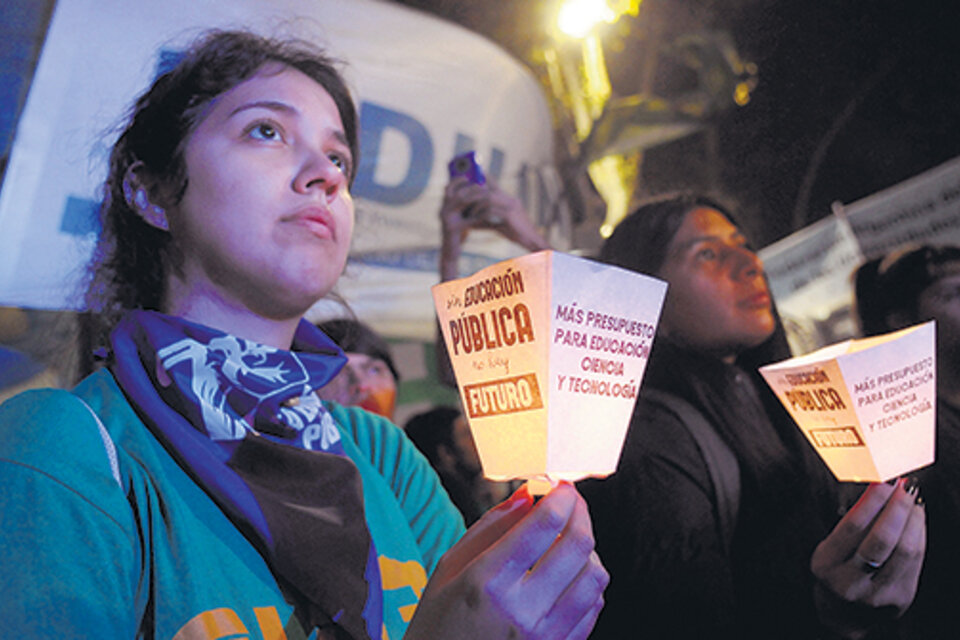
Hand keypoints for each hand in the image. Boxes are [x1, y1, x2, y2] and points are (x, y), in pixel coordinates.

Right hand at [405, 483, 608, 638]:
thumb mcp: (449, 569)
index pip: (542, 525)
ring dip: (588, 549)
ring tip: (568, 542)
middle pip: (577, 546)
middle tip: (573, 503)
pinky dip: (588, 583)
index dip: (561, 496)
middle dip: (581, 513)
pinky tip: (569, 576)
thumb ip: (490, 527)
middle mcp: (521, 610)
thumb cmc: (439, 623)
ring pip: (595, 576)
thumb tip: (527, 494)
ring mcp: (544, 636)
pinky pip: (594, 608)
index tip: (562, 486)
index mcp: (487, 582)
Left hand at [439, 177, 549, 280]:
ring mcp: (511, 206)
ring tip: (469, 214)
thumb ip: (488, 221)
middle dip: (474, 194)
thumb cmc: (517, 233)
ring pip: (488, 198)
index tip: (469, 179)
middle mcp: (510, 200)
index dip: (482, 179)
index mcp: (509, 200)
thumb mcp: (501, 225)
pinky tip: (476, 220)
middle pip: (488, 189)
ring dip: (476, 205)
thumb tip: (472, 222)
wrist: (533, 241)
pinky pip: (491, 210)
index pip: (494, 184)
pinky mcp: (510, 215)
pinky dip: (482, 215)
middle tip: (462, 200)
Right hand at [810, 478, 925, 638]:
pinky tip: (916, 516)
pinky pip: (916, 559)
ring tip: (911, 497)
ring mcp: (879, 592)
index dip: (872, 500)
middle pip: (881, 539)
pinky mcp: (901, 597)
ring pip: (904, 550)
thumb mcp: (830, 548)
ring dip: (912, 518)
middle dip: (896, 507)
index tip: (882, 479)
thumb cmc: (836, 570)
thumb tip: (879, 488)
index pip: (853, 526)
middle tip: (903, 484)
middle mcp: (851, 582)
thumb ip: (852, 523)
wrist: (844, 613)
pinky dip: (919, 532)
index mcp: (827, 564)